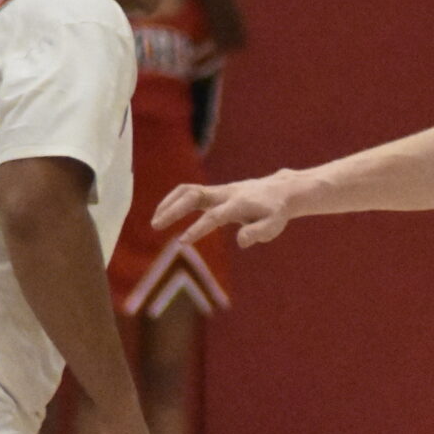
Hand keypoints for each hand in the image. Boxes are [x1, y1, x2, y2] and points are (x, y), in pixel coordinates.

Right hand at [153, 174, 293, 246]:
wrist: (278, 191)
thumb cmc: (275, 213)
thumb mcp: (273, 226)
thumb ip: (258, 233)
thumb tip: (241, 242)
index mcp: (238, 204)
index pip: (214, 216)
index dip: (198, 229)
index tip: (182, 242)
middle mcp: (225, 194)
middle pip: (194, 195)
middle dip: (173, 209)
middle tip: (155, 226)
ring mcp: (217, 190)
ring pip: (187, 190)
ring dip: (169, 203)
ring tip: (155, 221)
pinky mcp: (212, 191)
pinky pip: (188, 191)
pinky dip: (173, 200)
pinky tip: (164, 214)